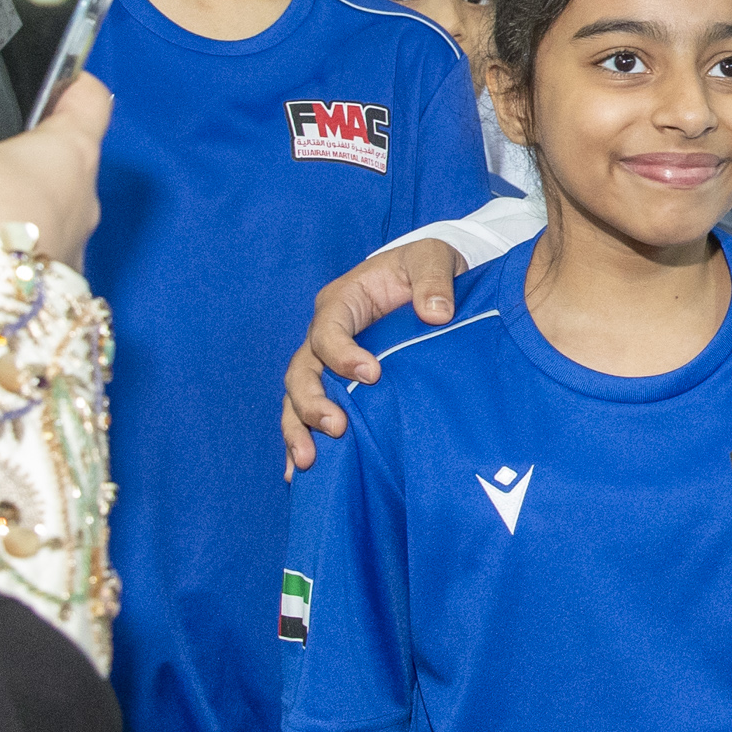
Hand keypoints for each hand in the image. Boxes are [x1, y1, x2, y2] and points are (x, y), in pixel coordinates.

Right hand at [282, 238, 466, 472]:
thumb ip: (434, 281)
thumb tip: (435, 313)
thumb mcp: (434, 259)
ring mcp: (327, 362)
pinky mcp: (339, 385)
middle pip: (301, 371)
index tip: (373, 375)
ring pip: (297, 398)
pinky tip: (300, 472)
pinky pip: (310, 413)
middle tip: (336, 428)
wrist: (428, 282)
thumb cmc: (424, 267)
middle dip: (312, 402)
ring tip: (308, 462)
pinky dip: (303, 439)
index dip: (342, 355)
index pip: (326, 331)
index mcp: (341, 301)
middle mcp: (324, 334)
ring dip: (299, 429)